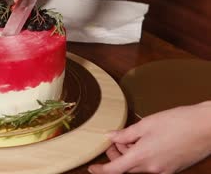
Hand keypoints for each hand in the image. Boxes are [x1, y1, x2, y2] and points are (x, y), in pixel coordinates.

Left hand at [89, 101, 210, 173]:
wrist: (206, 127)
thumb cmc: (178, 122)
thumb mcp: (146, 124)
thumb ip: (125, 133)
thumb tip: (110, 136)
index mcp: (142, 157)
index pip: (114, 170)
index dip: (100, 170)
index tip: (92, 168)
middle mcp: (152, 169)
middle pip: (126, 168)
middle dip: (116, 157)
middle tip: (116, 141)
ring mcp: (164, 171)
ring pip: (139, 167)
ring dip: (130, 156)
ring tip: (133, 138)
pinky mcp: (173, 169)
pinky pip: (152, 167)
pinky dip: (144, 158)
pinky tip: (146, 143)